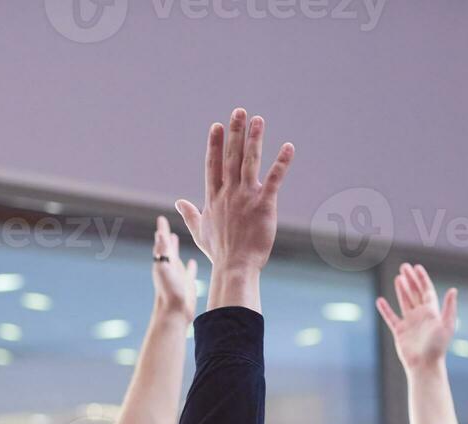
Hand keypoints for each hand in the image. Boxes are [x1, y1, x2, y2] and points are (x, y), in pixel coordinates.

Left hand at [152, 214, 198, 321]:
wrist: (174, 312)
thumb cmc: (169, 291)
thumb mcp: (164, 268)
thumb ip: (163, 251)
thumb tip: (160, 233)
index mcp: (163, 262)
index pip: (162, 241)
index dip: (161, 229)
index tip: (160, 218)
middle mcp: (169, 267)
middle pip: (167, 247)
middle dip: (166, 236)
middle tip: (165, 225)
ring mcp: (178, 276)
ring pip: (176, 258)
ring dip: (176, 248)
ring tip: (175, 238)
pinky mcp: (186, 284)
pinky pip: (188, 272)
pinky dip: (189, 266)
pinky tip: (191, 263)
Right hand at [175, 108, 292, 273]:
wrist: (234, 267)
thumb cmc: (219, 253)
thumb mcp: (200, 232)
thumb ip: (190, 214)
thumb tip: (178, 202)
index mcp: (214, 197)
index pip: (213, 165)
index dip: (214, 144)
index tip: (217, 126)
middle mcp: (229, 193)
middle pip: (230, 156)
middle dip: (235, 133)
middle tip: (239, 111)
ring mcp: (246, 197)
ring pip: (249, 162)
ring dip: (254, 139)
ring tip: (258, 120)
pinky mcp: (264, 205)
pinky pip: (274, 179)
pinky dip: (281, 163)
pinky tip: (289, 148)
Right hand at [376, 263, 457, 372]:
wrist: (425, 365)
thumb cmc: (437, 347)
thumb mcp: (446, 325)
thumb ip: (449, 307)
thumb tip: (453, 290)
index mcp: (432, 312)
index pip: (426, 290)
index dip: (421, 278)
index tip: (416, 267)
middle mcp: (421, 315)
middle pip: (415, 293)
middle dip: (410, 280)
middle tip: (404, 267)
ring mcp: (410, 323)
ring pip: (404, 302)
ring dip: (401, 290)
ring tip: (398, 278)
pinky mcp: (400, 331)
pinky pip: (391, 317)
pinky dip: (385, 309)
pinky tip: (380, 300)